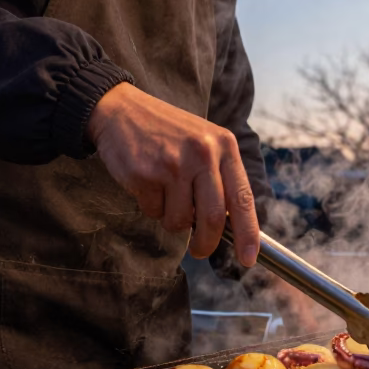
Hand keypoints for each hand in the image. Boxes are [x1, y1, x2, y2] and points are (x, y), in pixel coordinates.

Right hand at [87, 83, 259, 265]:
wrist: (121, 110)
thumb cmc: (167, 133)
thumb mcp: (204, 143)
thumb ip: (220, 178)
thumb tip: (232, 227)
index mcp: (224, 146)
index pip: (243, 198)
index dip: (248, 234)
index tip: (248, 258)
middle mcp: (203, 154)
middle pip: (213, 219)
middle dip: (206, 244)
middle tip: (199, 250)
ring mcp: (174, 164)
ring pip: (181, 220)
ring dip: (172, 220)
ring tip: (164, 195)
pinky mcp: (146, 174)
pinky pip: (154, 212)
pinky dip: (151, 208)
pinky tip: (146, 183)